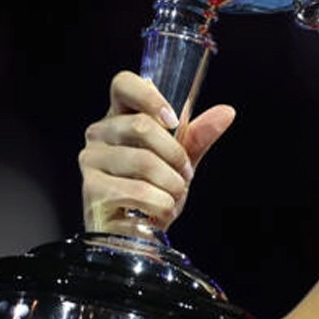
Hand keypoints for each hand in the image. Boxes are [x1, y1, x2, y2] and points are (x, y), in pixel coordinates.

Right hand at [80, 71, 235, 232]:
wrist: (135, 234)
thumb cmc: (151, 191)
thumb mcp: (179, 161)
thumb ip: (198, 136)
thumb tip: (227, 112)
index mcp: (119, 117)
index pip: (123, 84)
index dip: (149, 96)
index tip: (173, 120)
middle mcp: (99, 134)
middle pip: (141, 125)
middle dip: (175, 154)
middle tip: (185, 175)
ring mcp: (91, 161)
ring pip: (143, 161)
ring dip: (171, 183)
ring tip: (172, 196)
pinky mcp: (91, 189)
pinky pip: (137, 190)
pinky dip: (160, 203)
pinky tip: (160, 210)